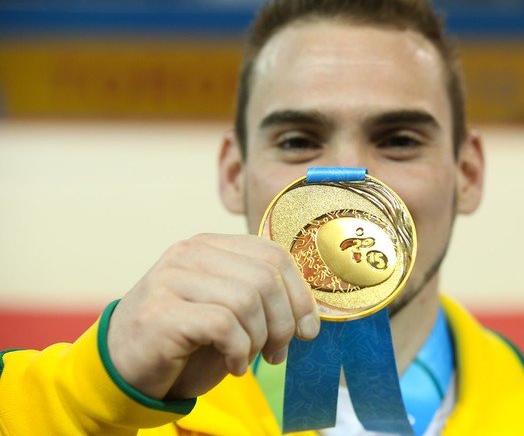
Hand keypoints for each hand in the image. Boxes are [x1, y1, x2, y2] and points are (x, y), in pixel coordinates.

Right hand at [106, 234, 319, 399]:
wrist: (125, 368)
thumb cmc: (188, 341)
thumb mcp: (230, 310)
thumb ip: (262, 297)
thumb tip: (309, 313)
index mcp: (211, 245)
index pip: (273, 255)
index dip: (300, 294)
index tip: (307, 329)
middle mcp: (189, 252)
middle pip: (266, 278)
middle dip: (283, 323)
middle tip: (276, 353)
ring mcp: (170, 278)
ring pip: (247, 300)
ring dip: (259, 340)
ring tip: (248, 358)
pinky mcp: (160, 311)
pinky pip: (223, 325)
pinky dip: (238, 351)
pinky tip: (232, 365)